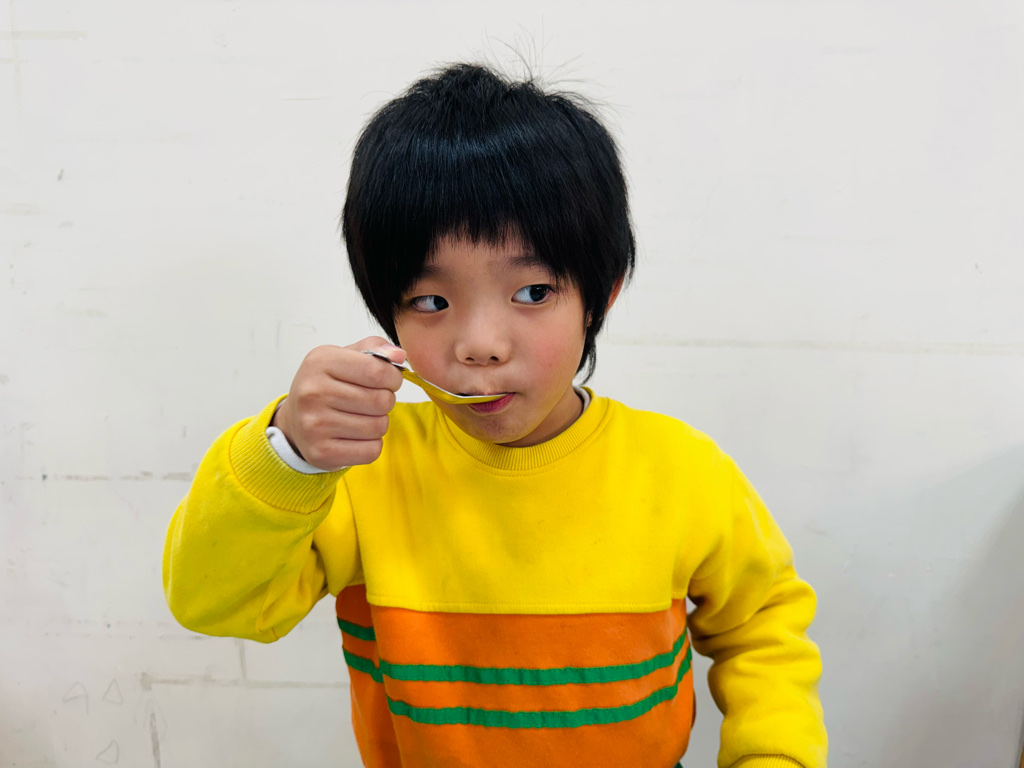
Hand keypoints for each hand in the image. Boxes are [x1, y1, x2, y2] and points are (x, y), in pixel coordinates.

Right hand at [271, 337, 405, 470]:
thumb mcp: (344, 357)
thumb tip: (399, 356)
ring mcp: (315, 425)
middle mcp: (314, 392)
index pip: (377, 371)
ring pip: (379, 426)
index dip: (393, 378)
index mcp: (321, 362)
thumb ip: (375, 349)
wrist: (295, 422)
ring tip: (361, 417)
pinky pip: (372, 451)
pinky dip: (371, 444)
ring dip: (378, 423)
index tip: (389, 380)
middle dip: (386, 401)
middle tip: (371, 401)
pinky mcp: (321, 452)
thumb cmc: (326, 386)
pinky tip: (355, 436)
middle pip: (381, 401)